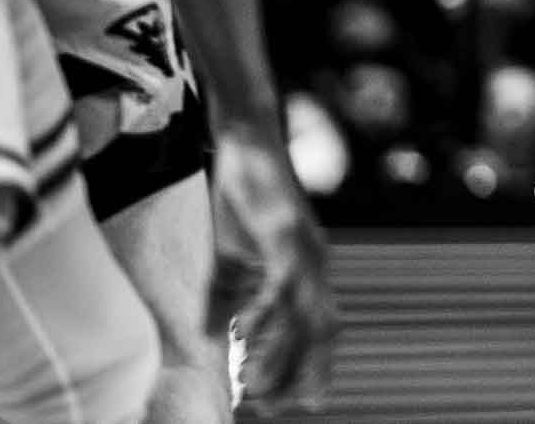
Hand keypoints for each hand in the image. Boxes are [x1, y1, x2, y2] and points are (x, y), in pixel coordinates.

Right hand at [207, 125, 338, 411]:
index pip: (319, 329)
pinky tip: (244, 334)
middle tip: (283, 410)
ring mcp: (304, 247)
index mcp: (309, 268)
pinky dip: (264, 313)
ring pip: (303, 314)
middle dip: (305, 373)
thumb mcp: (231, 256)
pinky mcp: (284, 232)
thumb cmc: (240, 195)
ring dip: (282, 354)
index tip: (293, 403)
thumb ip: (228, 297)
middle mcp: (316, 261)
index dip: (309, 366)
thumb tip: (212, 336)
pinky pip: (280, 282)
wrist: (247, 138)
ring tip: (257, 388)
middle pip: (322, 331)